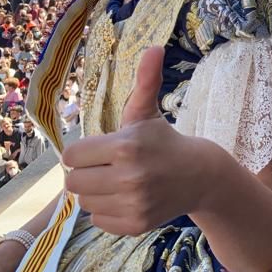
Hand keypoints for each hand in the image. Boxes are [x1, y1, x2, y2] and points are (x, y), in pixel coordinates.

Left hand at [62, 47, 201, 235]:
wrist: (200, 176)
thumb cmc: (164, 140)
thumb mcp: (148, 113)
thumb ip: (145, 81)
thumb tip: (154, 47)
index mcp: (126, 146)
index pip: (72, 155)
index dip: (84, 151)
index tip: (101, 149)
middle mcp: (129, 177)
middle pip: (72, 182)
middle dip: (86, 172)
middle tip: (106, 166)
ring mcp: (133, 203)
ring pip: (84, 202)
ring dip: (96, 192)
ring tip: (118, 181)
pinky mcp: (135, 225)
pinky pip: (98, 220)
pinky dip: (107, 210)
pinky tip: (126, 198)